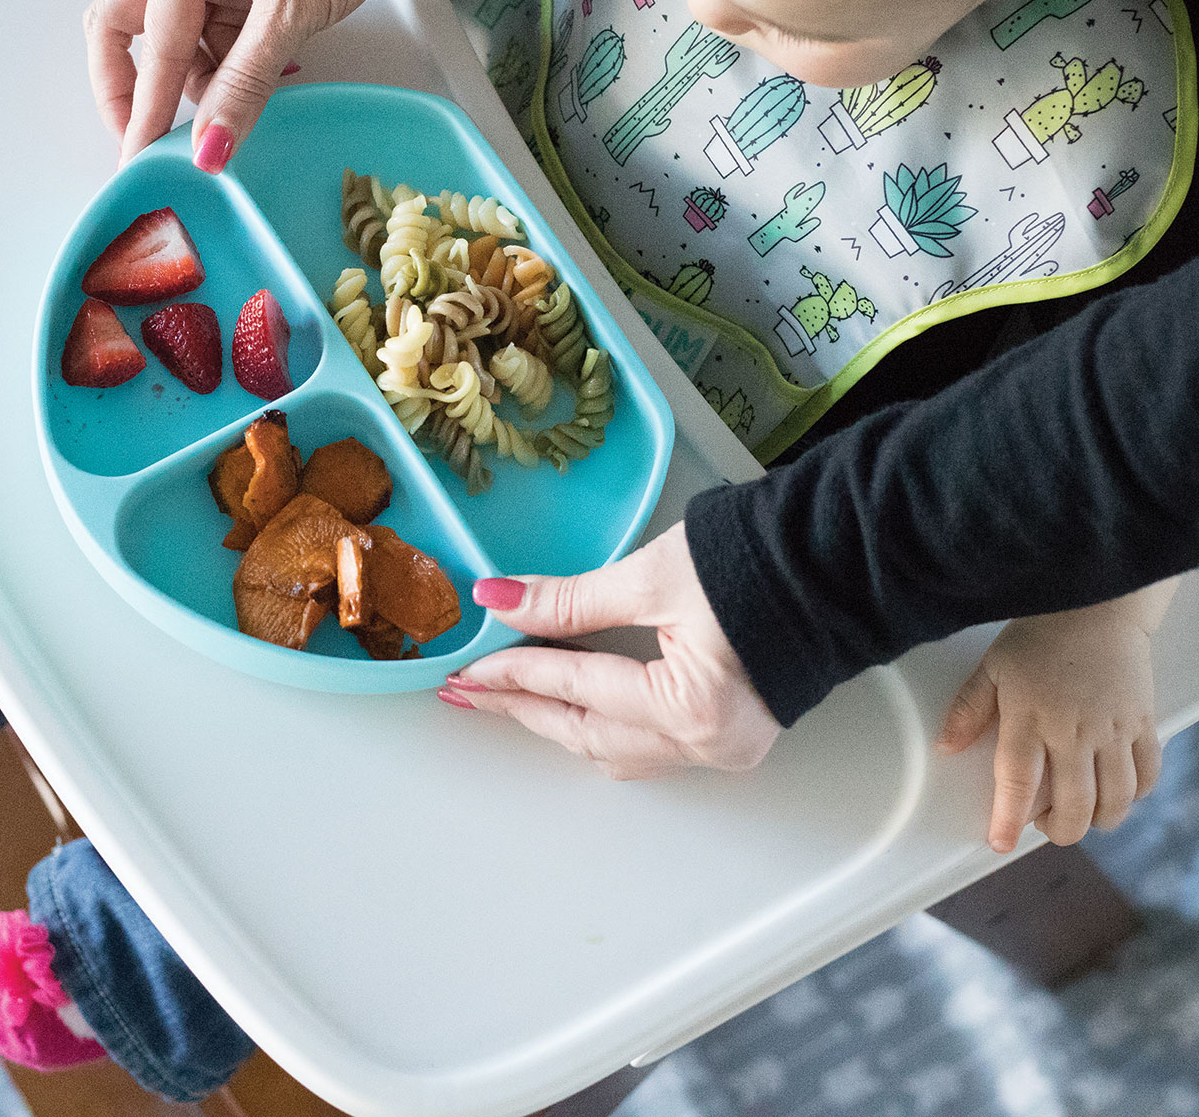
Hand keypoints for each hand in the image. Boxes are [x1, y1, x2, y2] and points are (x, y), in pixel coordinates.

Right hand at [83, 0, 396, 165]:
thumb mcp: (289, 10)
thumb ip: (245, 82)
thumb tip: (210, 147)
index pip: (152, 46)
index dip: (145, 108)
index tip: (139, 158)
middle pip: (129, 32)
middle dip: (135, 89)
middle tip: (147, 141)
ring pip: (178, 43)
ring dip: (197, 83)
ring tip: (234, 112)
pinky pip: (213, 37)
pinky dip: (227, 68)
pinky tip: (255, 86)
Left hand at [442, 524, 780, 778]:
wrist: (839, 559)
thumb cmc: (759, 561)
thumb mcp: (651, 576)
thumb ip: (569, 599)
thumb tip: (499, 600)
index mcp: (692, 709)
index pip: (578, 689)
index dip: (515, 672)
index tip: (469, 664)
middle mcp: (709, 744)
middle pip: (589, 735)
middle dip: (525, 709)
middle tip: (469, 692)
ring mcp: (724, 748)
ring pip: (616, 749)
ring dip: (559, 720)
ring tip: (507, 694)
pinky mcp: (732, 734)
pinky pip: (648, 745)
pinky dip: (601, 722)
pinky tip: (570, 702)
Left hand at [936, 582, 1174, 852]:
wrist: (1095, 606)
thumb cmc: (1041, 637)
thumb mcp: (992, 667)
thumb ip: (969, 710)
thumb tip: (946, 747)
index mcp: (1029, 717)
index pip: (1016, 783)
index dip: (1007, 820)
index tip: (998, 843)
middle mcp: (1073, 731)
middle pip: (1073, 805)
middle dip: (1057, 830)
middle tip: (1044, 828)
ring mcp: (1112, 731)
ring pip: (1114, 801)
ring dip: (1097, 820)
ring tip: (1080, 815)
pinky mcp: (1142, 725)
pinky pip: (1146, 776)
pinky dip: (1134, 796)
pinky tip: (1115, 793)